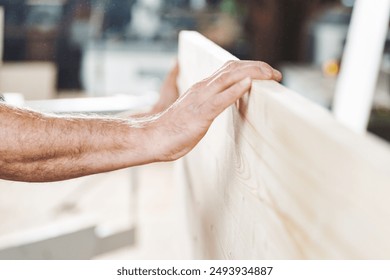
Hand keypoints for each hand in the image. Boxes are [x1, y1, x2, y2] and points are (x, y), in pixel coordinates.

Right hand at [149, 60, 281, 160]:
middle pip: (233, 68)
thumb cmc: (174, 129)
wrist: (152, 137)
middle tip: (276, 74)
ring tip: (271, 75)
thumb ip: (210, 104)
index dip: (250, 67)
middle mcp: (202, 88)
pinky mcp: (200, 114)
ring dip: (253, 74)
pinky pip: (219, 99)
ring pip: (229, 78)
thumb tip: (226, 103)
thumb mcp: (196, 112)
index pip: (229, 69)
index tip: (267, 73)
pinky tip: (248, 84)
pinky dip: (235, 90)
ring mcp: (201, 99)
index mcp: (202, 88)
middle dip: (258, 67)